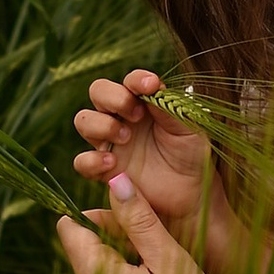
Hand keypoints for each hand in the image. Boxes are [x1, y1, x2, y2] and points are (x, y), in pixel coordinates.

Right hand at [72, 71, 210, 241]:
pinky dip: (91, 159)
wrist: (192, 194)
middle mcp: (122, 118)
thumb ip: (170, 107)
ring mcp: (110, 143)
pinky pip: (82, 161)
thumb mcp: (189, 128)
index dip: (136, 79)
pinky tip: (112, 163)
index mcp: (144, 103)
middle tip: (135, 115)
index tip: (150, 86)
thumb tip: (152, 88)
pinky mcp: (104, 170)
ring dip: (101, 124)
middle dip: (113, 98)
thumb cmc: (192, 155)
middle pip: (98, 92)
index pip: (130, 81)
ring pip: (84, 120)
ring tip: (125, 138)